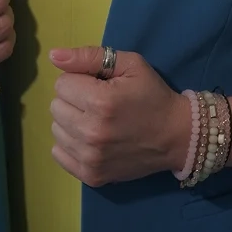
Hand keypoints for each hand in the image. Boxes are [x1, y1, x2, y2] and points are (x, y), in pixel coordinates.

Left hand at [47, 45, 192, 185]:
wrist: (176, 136)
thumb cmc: (153, 95)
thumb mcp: (130, 65)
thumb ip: (89, 57)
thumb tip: (54, 56)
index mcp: (101, 101)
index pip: (62, 84)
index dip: (80, 81)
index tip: (99, 86)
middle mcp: (91, 132)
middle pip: (56, 107)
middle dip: (74, 100)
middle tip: (99, 104)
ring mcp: (90, 157)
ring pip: (56, 129)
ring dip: (71, 122)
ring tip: (97, 122)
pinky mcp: (91, 175)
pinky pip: (58, 153)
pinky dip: (71, 144)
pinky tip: (91, 140)